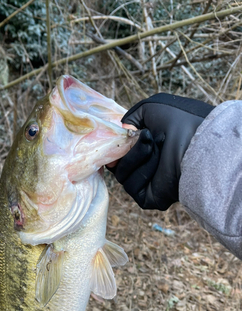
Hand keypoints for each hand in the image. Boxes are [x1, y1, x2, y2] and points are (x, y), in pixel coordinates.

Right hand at [107, 93, 214, 209]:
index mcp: (147, 150)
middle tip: (144, 137)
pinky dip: (141, 172)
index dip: (117, 146)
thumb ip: (130, 118)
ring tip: (155, 146)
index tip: (118, 138)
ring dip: (135, 157)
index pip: (121, 154)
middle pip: (117, 165)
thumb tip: (122, 132)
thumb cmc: (179, 121)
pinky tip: (159, 162)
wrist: (196, 139)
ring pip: (122, 175)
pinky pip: (132, 186)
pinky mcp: (149, 199)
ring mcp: (148, 184)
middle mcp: (147, 168)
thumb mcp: (149, 109)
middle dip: (128, 149)